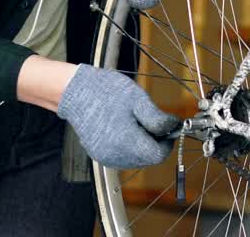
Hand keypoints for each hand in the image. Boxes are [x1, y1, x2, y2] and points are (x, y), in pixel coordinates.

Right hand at [57, 65, 179, 168]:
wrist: (75, 91)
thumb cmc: (105, 91)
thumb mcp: (138, 100)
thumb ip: (158, 119)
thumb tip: (174, 128)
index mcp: (126, 142)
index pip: (158, 155)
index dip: (168, 142)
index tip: (168, 127)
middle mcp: (114, 155)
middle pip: (148, 159)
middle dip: (155, 142)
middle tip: (151, 120)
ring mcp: (105, 157)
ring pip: (137, 159)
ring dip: (143, 144)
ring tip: (135, 121)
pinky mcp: (99, 155)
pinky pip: (123, 156)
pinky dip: (130, 146)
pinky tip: (124, 128)